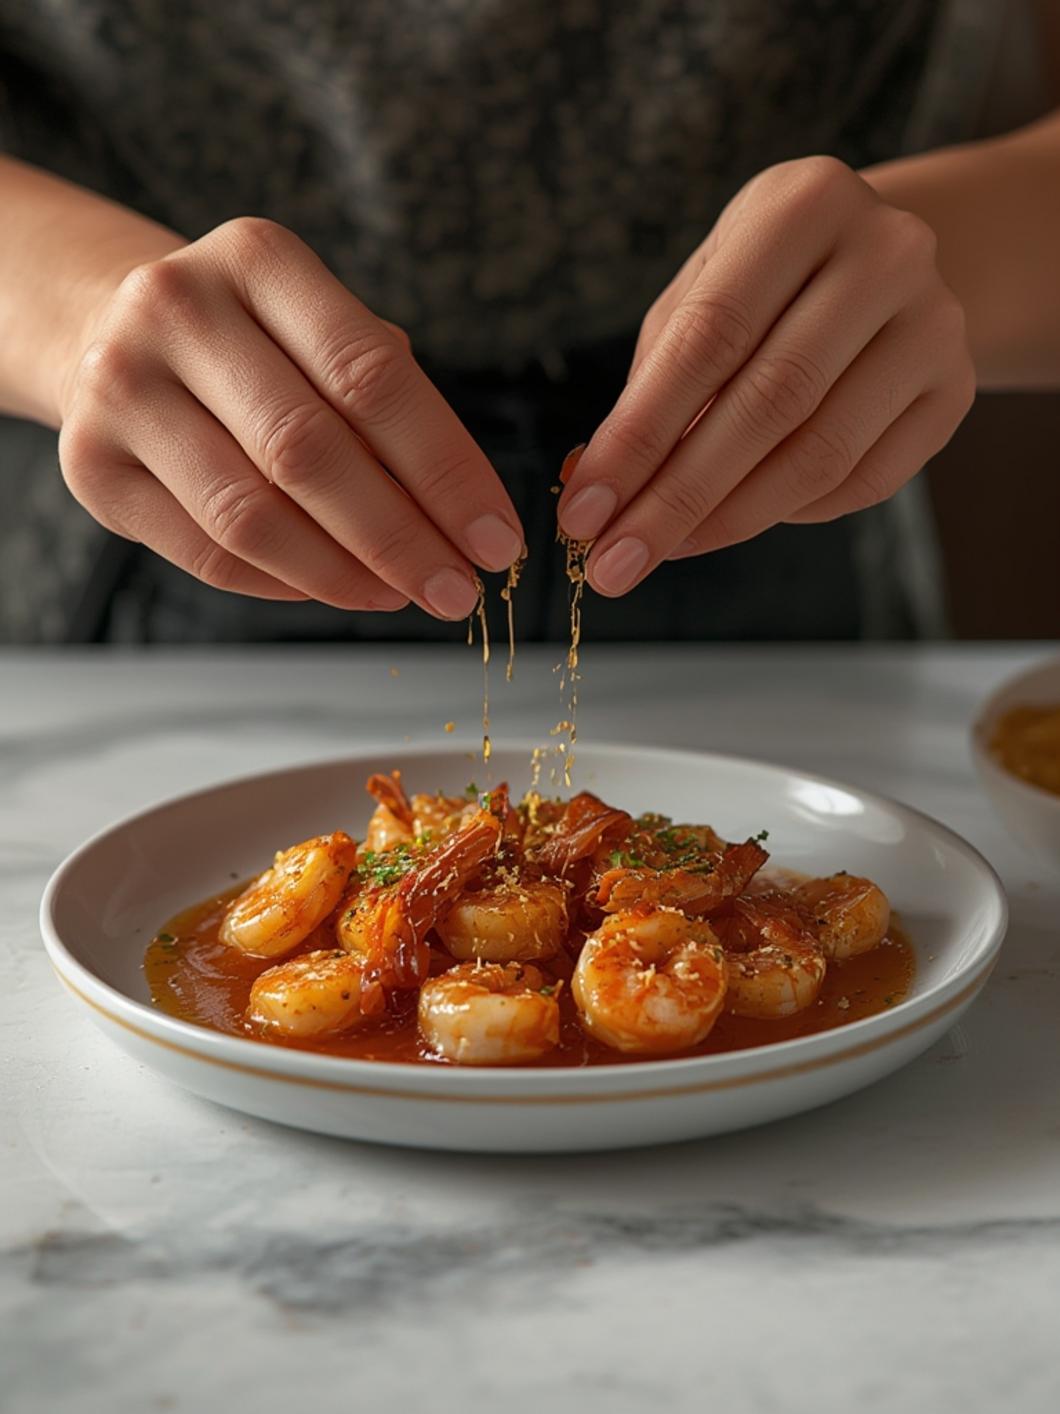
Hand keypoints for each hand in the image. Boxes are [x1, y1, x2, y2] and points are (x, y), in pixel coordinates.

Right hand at [58, 219, 522, 615]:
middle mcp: (177, 310)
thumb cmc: (255, 343)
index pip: (371, 377)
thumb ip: (389, 410)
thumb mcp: (324, 334)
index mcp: (258, 259)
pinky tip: (335, 588)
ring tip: (400, 596)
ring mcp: (120, 388)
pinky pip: (206, 553)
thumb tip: (462, 524)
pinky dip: (283, 584)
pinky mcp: (91, 468)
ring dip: (343, 574)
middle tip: (457, 592)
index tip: (497, 539)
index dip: (446, 471)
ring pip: (250, 514)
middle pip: (307, 450)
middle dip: (400, 538)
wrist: (111, 333)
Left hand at [558, 156, 975, 593]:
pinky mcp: (955, 390)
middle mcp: (886, 254)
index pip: (708, 340)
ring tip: (664, 553)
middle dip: (678, 498)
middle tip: (615, 564)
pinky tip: (737, 522)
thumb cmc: (765, 285)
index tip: (582, 513)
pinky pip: (864, 481)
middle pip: (769, 405)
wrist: (884, 261)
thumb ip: (651, 384)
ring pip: (821, 454)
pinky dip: (790, 514)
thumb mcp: (702, 295)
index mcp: (804, 205)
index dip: (638, 437)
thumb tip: (593, 488)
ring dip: (730, 520)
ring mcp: (934, 323)